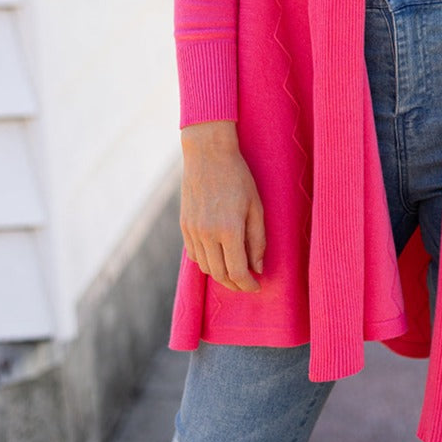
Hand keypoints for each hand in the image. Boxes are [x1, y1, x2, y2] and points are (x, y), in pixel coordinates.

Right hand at [180, 121, 265, 292]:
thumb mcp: (255, 206)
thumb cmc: (238, 177)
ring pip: (205, 268)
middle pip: (220, 274)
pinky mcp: (184, 226)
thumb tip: (257, 268)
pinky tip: (218, 258)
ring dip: (221, 275)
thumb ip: (257, 239)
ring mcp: (192, 231)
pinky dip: (206, 263)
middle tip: (248, 283)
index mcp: (228, 229)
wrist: (208, 154)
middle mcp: (207, 234)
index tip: (257, 286)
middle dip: (235, 284)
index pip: (237, 271)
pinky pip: (194, 255)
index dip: (248, 284)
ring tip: (235, 272)